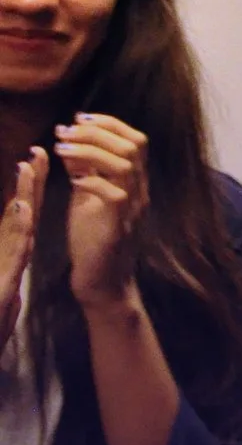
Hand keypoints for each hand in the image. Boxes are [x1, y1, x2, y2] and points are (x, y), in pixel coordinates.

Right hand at [0, 150, 45, 352]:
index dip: (29, 190)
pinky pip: (13, 252)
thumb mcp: (4, 290)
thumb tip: (17, 235)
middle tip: (35, 153)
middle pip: (18, 215)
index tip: (35, 162)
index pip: (21, 218)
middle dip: (27, 184)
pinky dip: (18, 230)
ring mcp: (2, 265)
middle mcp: (4, 255)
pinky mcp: (1, 283)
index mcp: (9, 256)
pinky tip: (23, 209)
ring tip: (27, 168)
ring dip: (21, 197)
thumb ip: (10, 260)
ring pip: (13, 227)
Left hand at [56, 115, 145, 315]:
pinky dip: (92, 181)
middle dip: (98, 131)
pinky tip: (71, 180)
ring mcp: (133, 209)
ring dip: (91, 150)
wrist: (102, 281)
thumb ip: (82, 169)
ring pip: (126, 165)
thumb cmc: (93, 239)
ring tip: (62, 147)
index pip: (135, 140)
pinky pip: (115, 195)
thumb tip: (69, 139)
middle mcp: (141, 192)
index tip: (79, 117)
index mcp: (135, 182)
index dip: (110, 123)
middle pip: (134, 146)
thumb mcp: (85, 196)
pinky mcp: (120, 227)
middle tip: (66, 130)